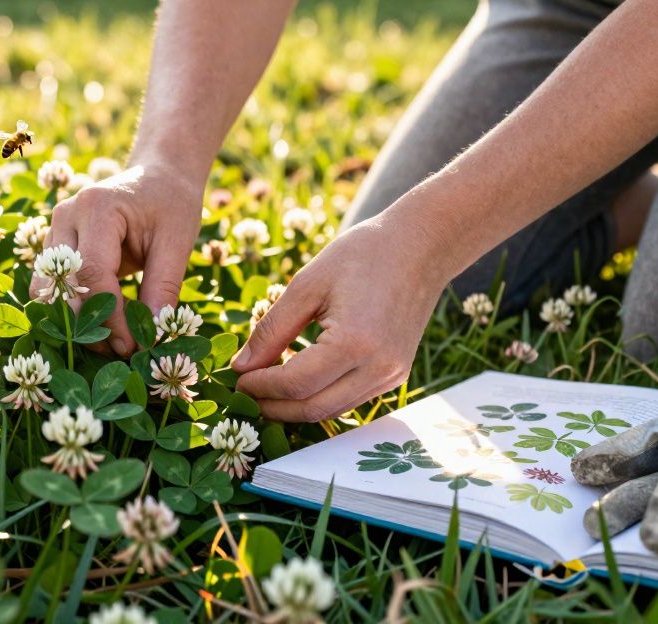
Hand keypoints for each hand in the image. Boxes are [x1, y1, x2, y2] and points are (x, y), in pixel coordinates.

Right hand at [31, 162, 203, 355]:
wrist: (158, 176)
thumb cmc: (171, 203)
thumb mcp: (177, 241)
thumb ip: (163, 287)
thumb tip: (151, 336)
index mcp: (97, 207)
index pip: (93, 273)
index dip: (109, 315)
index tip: (131, 345)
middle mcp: (66, 216)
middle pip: (62, 283)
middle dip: (88, 323)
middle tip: (120, 350)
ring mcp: (55, 230)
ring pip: (48, 289)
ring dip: (74, 319)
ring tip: (108, 341)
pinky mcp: (54, 246)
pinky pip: (52, 286)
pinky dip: (71, 309)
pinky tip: (98, 326)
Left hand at [232, 217, 447, 421]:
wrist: (420, 247)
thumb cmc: (362, 255)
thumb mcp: (306, 285)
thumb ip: (272, 329)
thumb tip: (242, 367)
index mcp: (355, 342)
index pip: (296, 384)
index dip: (261, 388)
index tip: (237, 380)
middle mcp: (378, 367)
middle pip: (313, 408)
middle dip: (274, 406)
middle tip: (245, 394)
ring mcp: (392, 375)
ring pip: (332, 410)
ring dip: (295, 406)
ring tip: (265, 390)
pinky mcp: (396, 375)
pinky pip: (350, 399)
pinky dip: (320, 396)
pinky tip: (298, 380)